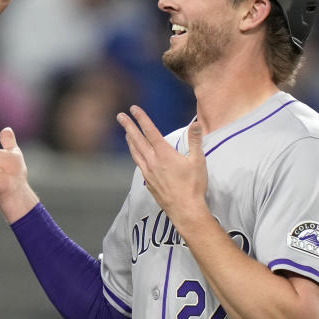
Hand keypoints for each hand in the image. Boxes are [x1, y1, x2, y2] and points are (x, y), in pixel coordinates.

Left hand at [117, 107, 208, 223]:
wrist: (185, 210)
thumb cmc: (194, 185)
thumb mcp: (198, 161)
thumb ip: (195, 141)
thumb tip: (196, 123)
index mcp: (164, 154)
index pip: (150, 131)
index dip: (142, 119)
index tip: (133, 109)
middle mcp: (153, 162)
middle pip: (137, 140)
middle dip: (129, 126)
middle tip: (120, 116)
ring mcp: (149, 173)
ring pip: (136, 153)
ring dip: (130, 141)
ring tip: (126, 133)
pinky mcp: (149, 182)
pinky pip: (139, 164)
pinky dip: (135, 155)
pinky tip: (136, 155)